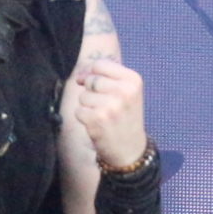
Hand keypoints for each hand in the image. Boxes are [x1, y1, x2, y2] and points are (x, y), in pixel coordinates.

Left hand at [71, 54, 146, 169]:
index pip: (100, 64)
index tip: (95, 84)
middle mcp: (124, 91)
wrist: (130, 149)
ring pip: (83, 96)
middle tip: (105, 106)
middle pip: (90, 80)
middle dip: (91, 92)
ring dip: (88, 106)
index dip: (91, 72)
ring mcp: (110, 106)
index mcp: (133, 80)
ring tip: (103, 116)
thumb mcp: (127, 92)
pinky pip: (78, 111)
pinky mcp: (97, 120)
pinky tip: (97, 124)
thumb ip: (105, 77)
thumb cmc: (125, 117)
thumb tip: (79, 75)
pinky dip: (84, 118)